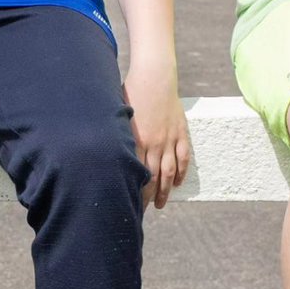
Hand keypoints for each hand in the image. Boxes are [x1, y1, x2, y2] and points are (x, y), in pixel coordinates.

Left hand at [125, 70, 188, 209]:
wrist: (155, 76)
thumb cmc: (132, 93)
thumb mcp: (119, 114)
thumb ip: (116, 135)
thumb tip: (105, 152)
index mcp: (137, 140)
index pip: (135, 173)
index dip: (132, 191)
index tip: (127, 203)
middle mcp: (154, 143)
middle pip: (152, 177)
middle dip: (147, 197)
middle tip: (142, 211)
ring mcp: (169, 139)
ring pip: (169, 172)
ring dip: (165, 190)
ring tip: (160, 204)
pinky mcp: (181, 132)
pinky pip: (183, 157)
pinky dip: (181, 172)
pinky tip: (176, 183)